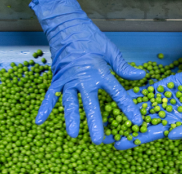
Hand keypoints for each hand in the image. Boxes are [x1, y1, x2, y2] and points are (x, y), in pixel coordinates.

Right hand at [30, 0, 144, 144]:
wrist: (67, 26)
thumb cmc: (90, 38)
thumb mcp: (110, 50)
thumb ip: (124, 67)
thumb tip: (141, 76)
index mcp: (100, 72)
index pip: (117, 93)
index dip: (128, 107)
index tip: (136, 121)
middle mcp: (83, 78)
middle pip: (90, 104)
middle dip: (94, 123)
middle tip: (98, 140)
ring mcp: (68, 80)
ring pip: (69, 103)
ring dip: (70, 119)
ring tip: (73, 134)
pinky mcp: (57, 79)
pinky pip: (49, 95)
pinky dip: (44, 108)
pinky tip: (40, 121)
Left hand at [114, 46, 181, 149]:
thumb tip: (168, 136)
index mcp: (174, 125)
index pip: (150, 134)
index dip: (134, 140)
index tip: (118, 145)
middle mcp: (166, 114)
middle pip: (139, 122)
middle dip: (123, 127)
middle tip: (104, 132)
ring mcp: (163, 99)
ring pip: (140, 107)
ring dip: (124, 110)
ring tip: (106, 114)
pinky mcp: (164, 85)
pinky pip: (146, 90)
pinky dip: (134, 94)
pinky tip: (119, 96)